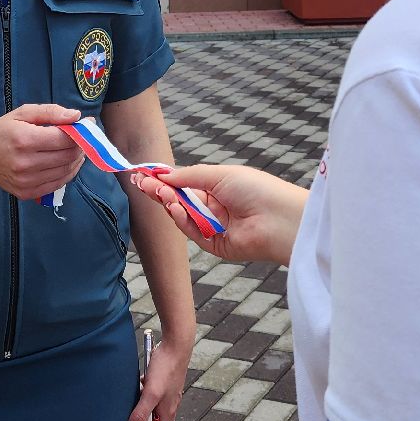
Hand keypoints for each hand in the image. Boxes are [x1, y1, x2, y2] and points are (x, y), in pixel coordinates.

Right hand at [0, 104, 83, 198]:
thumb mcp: (23, 113)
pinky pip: (58, 184)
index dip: (79, 132)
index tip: (86, 124)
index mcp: (24, 140)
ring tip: (76, 148)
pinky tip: (67, 162)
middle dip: (80, 145)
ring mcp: (26, 181)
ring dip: (77, 159)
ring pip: (66, 171)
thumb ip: (50, 112)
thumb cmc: (3, 131)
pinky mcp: (27, 192)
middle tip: (82, 137)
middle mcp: (25, 163)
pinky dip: (68, 173)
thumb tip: (76, 116)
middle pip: (67, 156)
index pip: (64, 139)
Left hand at [126, 331, 191, 420]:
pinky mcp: (164, 387)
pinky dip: (149, 411)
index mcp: (167, 412)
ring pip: (157, 418)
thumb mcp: (149, 392)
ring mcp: (167, 397)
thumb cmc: (165, 368)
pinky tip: (142, 406)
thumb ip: (140, 413)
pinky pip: (155, 404)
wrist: (177, 345)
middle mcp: (168, 407)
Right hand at [130, 164, 306, 265]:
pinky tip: (174, 208)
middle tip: (140, 183)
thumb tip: (164, 174)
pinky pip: (193, 233)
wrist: (279, 218)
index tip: (143, 174)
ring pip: (183, 217)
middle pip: (180, 201)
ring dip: (170, 204)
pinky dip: (182, 221)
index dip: (164, 180)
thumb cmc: (256, 189)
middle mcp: (215, 208)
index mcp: (219, 188)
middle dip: (160, 191)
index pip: (185, 184)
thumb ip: (189, 176)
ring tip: (158, 192)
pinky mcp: (216, 246)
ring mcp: (215, 227)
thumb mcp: (219, 175)